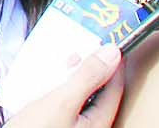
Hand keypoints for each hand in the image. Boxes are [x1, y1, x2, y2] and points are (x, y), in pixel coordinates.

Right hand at [9, 45, 123, 127]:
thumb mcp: (62, 101)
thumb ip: (87, 77)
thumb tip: (112, 52)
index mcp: (100, 121)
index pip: (114, 85)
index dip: (111, 61)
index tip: (103, 39)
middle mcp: (90, 125)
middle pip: (97, 89)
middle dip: (86, 68)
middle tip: (72, 54)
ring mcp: (73, 125)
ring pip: (79, 95)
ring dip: (68, 77)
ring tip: (56, 68)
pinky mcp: (57, 124)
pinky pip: (63, 102)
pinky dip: (56, 89)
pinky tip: (43, 84)